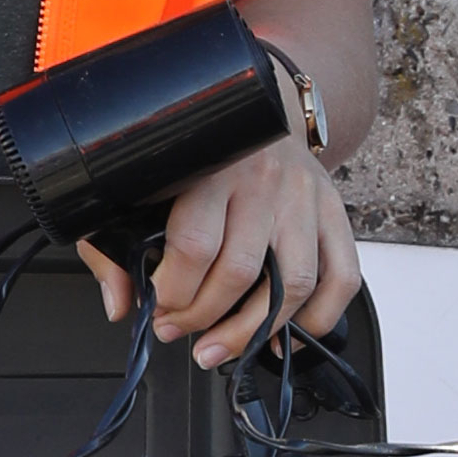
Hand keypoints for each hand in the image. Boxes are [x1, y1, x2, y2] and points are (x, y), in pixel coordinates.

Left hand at [80, 134, 359, 365]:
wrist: (261, 107)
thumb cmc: (197, 155)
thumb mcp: (143, 185)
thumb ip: (116, 244)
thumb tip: (119, 304)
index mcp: (209, 169)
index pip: (195, 245)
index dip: (174, 292)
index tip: (158, 307)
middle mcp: (262, 183)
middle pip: (240, 272)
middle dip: (203, 318)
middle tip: (179, 331)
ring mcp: (303, 200)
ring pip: (292, 284)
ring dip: (253, 332)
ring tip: (220, 349)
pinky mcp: (334, 214)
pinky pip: (341, 278)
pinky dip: (316, 321)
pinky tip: (282, 339)